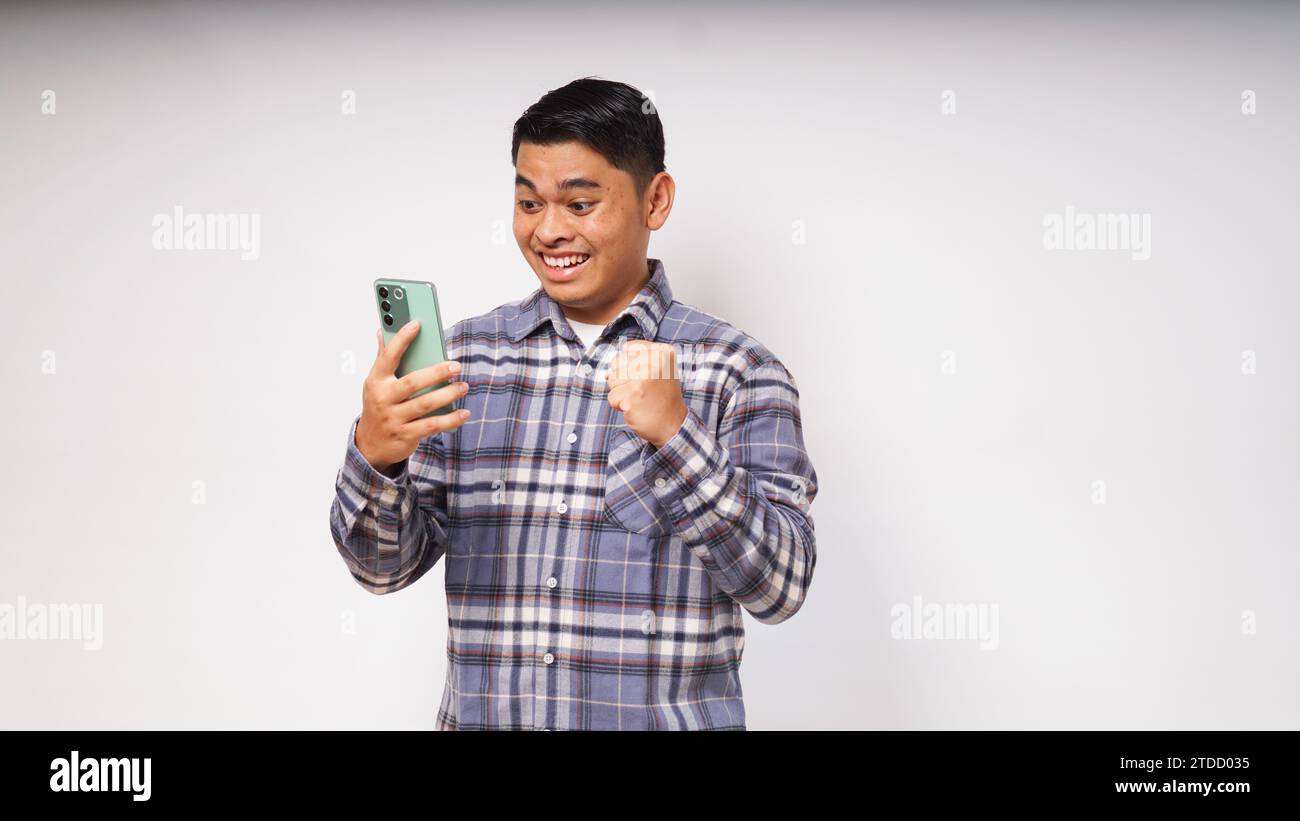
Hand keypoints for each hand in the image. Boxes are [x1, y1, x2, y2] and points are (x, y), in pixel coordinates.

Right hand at [355, 320, 469, 471]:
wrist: (370, 445)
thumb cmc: (379, 407)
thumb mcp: (376, 383)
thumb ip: (382, 358)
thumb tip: (383, 331)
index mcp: (376, 381)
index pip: (388, 357)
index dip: (401, 340)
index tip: (416, 324)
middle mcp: (383, 399)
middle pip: (412, 382)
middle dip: (436, 373)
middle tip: (456, 366)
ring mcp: (394, 418)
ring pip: (425, 404)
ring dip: (447, 395)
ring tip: (463, 386)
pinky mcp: (406, 435)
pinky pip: (431, 426)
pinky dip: (450, 420)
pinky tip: (463, 413)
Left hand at [604, 339, 686, 447]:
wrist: (674, 426)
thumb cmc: (662, 398)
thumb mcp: (658, 371)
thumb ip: (634, 362)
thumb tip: (607, 372)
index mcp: (661, 352)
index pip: (628, 349)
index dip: (628, 364)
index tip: (644, 377)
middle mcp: (653, 362)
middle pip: (617, 364)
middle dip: (623, 380)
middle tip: (642, 391)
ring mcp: (642, 379)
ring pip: (612, 380)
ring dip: (621, 393)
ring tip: (639, 399)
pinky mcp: (632, 396)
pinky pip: (612, 397)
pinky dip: (620, 406)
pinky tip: (636, 408)